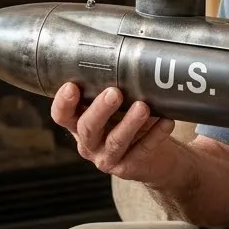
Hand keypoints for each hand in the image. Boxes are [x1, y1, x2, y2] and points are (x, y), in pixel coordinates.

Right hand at [51, 83, 174, 182]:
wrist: (153, 157)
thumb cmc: (129, 123)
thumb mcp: (117, 107)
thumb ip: (113, 90)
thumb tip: (126, 60)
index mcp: (79, 124)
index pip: (62, 116)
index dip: (63, 103)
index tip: (72, 86)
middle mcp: (89, 143)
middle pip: (87, 128)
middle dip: (100, 109)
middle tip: (115, 93)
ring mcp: (107, 158)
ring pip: (115, 142)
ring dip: (129, 123)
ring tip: (143, 107)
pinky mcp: (128, 168)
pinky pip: (141, 151)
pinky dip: (155, 135)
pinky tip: (166, 121)